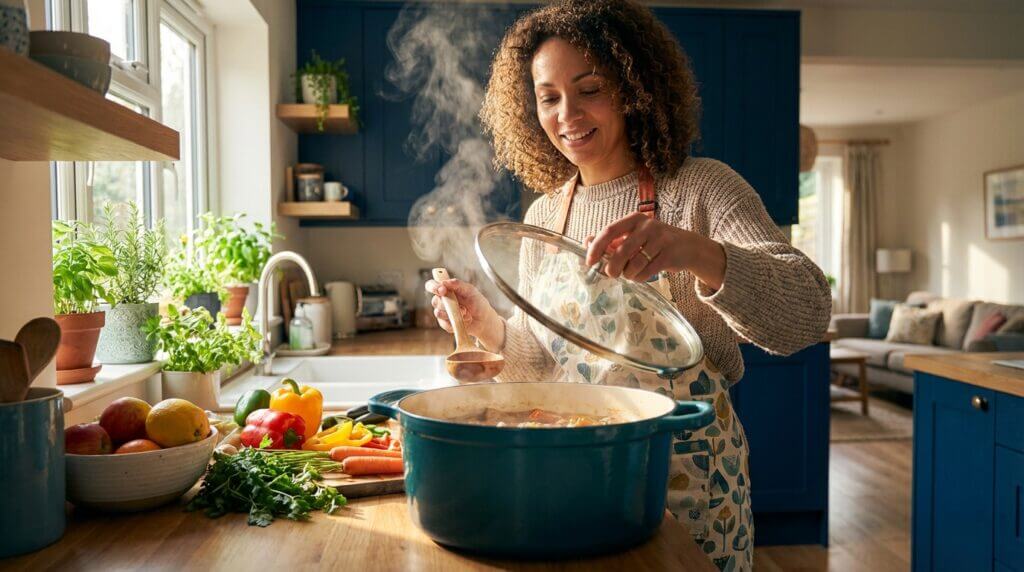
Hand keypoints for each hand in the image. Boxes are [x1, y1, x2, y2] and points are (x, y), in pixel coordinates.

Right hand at [424, 278, 502, 346]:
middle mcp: (442, 300)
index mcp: (446, 289)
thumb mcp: (471, 291)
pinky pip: (444, 324)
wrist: (484, 320)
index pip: (431, 285)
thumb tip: (445, 282)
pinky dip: (455, 322)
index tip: (442, 290)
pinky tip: (464, 321)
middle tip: (462, 308)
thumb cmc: (478, 303)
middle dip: (448, 305)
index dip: (433, 287)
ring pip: (438, 313)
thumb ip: (458, 284)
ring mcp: (442, 313)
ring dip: (454, 314)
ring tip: (466, 314)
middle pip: (435, 301)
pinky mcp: (445, 324)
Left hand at [585, 212, 726, 288]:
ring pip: (634, 264)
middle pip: (622, 251)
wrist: (686, 246)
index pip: (609, 231)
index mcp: (634, 219)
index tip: (590, 261)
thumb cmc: (654, 242)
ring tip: (630, 273)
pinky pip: (647, 271)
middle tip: (611, 274)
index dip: (596, 247)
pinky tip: (641, 275)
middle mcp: (648, 226)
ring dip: (628, 274)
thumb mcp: (634, 236)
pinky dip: (640, 277)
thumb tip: (587, 242)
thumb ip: (613, 240)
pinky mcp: (669, 254)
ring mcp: (660, 239)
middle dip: (612, 267)